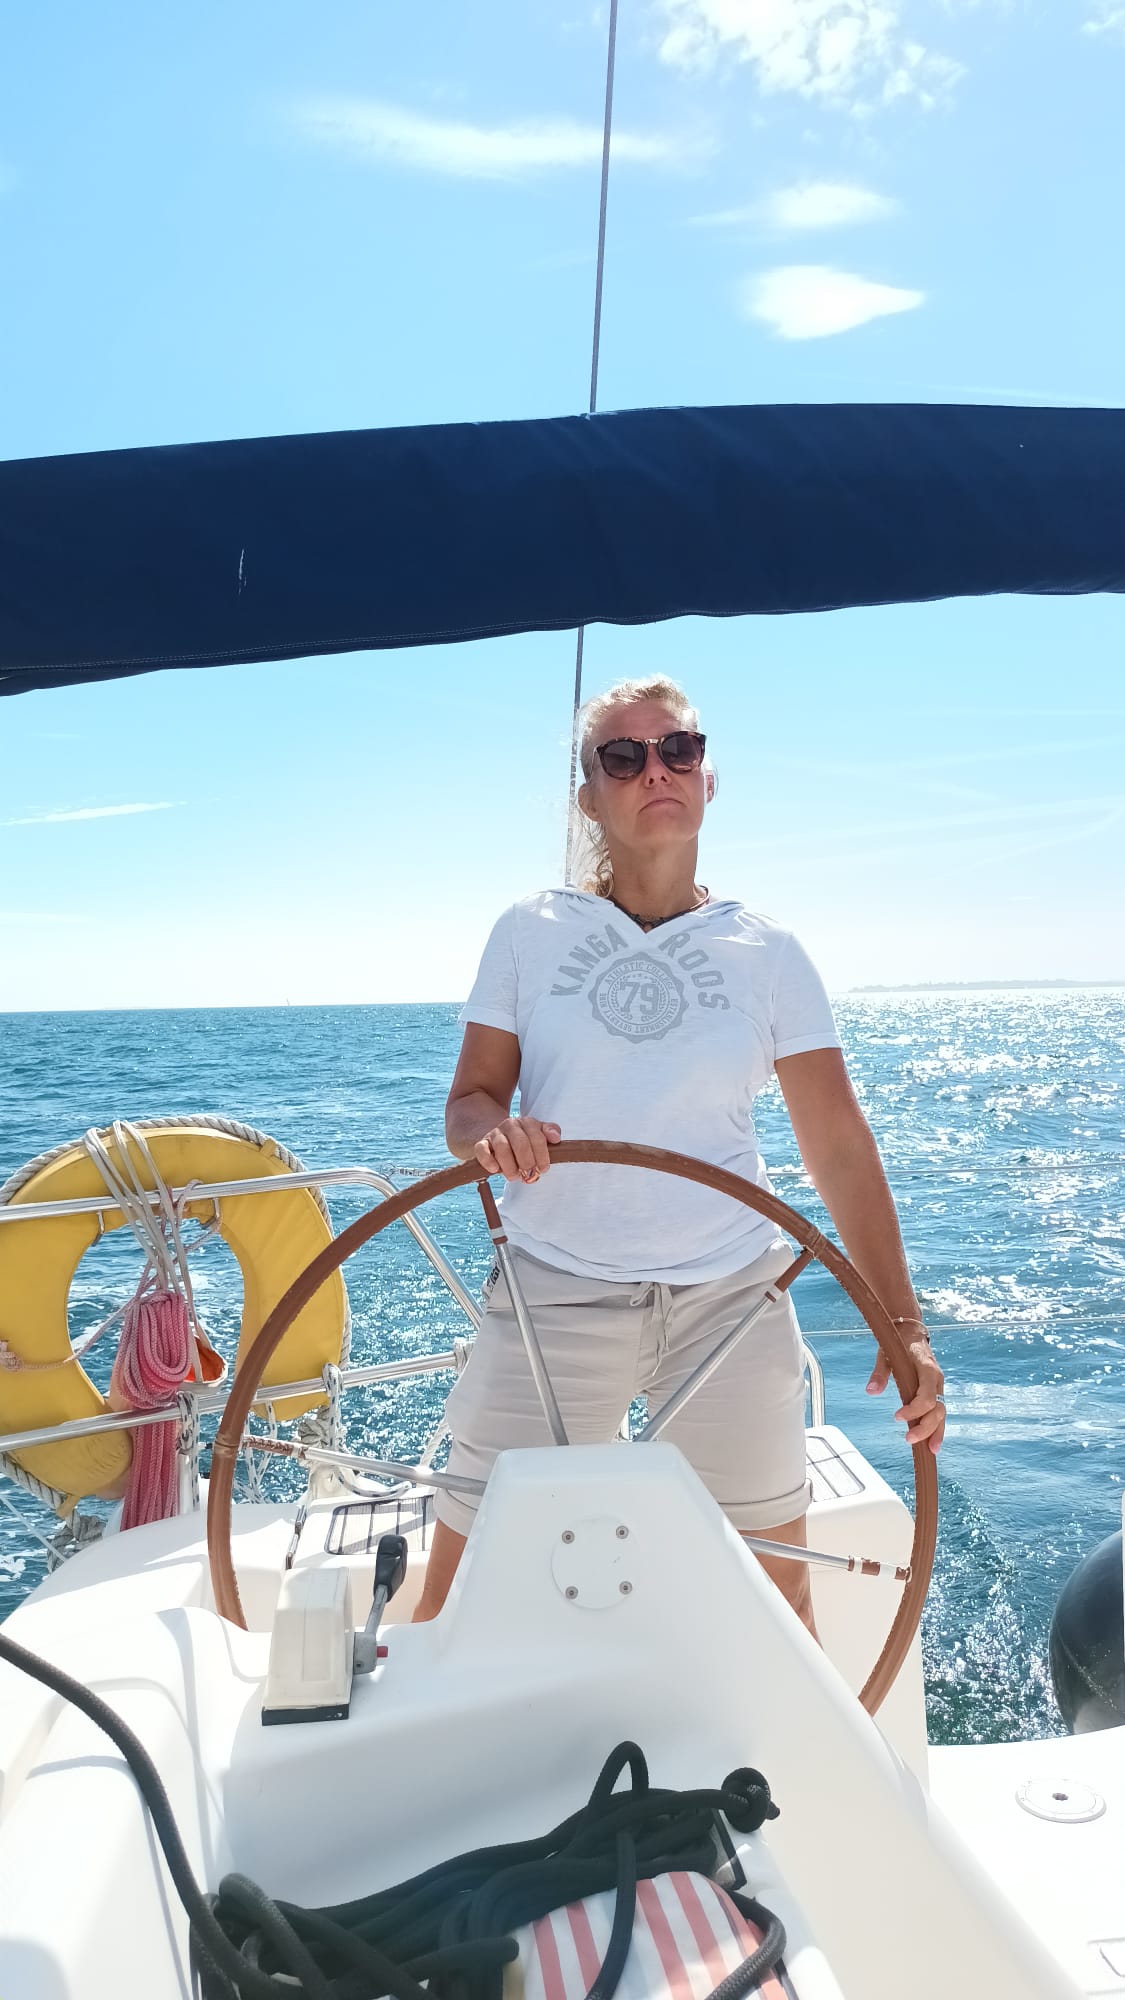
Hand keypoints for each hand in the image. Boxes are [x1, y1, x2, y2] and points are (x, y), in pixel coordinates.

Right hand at [474, 1116, 560, 1182]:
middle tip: (530, 1175)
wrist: (500, 1140)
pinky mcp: (481, 1144)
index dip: (542, 1155)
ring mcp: (495, 1134)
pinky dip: (488, 1161)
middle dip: (527, 1162)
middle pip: (521, 1143)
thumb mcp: (540, 1136)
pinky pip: (481, 1150)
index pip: (537, 1136)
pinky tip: (496, 1170)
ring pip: (502, 1147)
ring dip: (510, 1166)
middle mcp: (511, 1125)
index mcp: (527, 1123)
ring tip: (515, 1176)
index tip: (544, 1169)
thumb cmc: (525, 1143)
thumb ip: (551, 1132)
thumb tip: (556, 1138)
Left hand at [866, 1332, 944, 1453]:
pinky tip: (933, 1444)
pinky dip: (938, 1428)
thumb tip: (871, 1391)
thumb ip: (880, 1373)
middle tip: (908, 1439)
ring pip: (942, 1413)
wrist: (911, 1334)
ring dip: (935, 1432)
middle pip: (938, 1409)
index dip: (914, 1410)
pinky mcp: (936, 1393)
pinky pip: (939, 1412)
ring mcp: (939, 1387)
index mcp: (927, 1369)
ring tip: (928, 1450)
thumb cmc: (899, 1343)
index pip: (927, 1396)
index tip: (897, 1417)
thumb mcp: (886, 1354)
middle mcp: (937, 1380)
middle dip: (925, 1427)